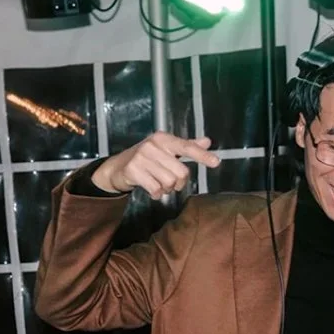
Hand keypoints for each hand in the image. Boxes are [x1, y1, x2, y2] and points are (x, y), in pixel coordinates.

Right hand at [92, 133, 219, 198]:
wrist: (117, 168)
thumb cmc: (147, 158)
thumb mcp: (166, 150)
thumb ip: (187, 147)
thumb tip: (207, 141)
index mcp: (163, 139)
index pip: (186, 147)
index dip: (202, 156)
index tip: (216, 162)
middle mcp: (153, 145)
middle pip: (180, 172)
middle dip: (178, 183)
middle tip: (170, 182)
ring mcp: (141, 157)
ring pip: (169, 182)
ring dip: (166, 189)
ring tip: (158, 184)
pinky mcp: (133, 170)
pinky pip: (156, 189)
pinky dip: (156, 194)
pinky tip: (151, 190)